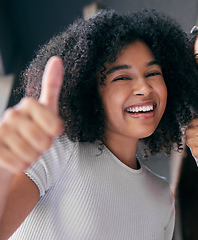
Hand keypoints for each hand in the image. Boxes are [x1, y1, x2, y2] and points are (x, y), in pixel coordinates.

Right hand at [0, 56, 63, 173]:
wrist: (8, 150)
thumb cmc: (33, 129)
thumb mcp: (47, 109)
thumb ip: (52, 86)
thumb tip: (56, 59)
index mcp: (29, 104)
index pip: (54, 123)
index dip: (55, 131)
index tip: (54, 131)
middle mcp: (12, 114)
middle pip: (43, 140)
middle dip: (45, 147)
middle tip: (39, 144)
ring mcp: (0, 130)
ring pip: (30, 153)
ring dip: (33, 157)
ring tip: (28, 151)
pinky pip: (16, 163)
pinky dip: (21, 165)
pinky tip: (17, 159)